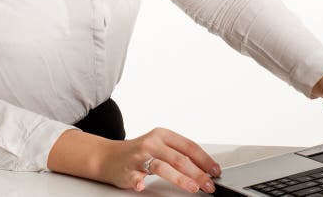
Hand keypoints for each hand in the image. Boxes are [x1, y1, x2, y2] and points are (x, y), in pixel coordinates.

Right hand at [100, 127, 221, 193]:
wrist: (107, 156)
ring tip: (192, 187)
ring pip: (162, 167)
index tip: (215, 171)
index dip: (204, 159)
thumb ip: (178, 153)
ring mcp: (139, 157)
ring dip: (179, 178)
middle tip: (208, 184)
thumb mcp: (159, 145)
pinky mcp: (127, 171)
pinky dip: (139, 182)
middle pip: (179, 158)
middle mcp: (151, 143)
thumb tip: (204, 168)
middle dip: (197, 173)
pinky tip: (143, 185)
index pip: (189, 146)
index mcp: (162, 135)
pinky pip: (136, 177)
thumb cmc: (138, 152)